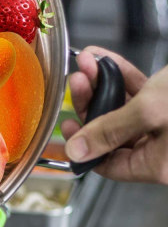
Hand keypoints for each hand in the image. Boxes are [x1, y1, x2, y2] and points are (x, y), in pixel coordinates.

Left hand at [63, 45, 167, 184]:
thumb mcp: (152, 111)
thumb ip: (110, 131)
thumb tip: (76, 152)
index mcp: (161, 165)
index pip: (109, 165)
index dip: (84, 145)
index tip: (67, 124)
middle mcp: (166, 151)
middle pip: (114, 133)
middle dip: (92, 102)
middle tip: (77, 80)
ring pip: (127, 110)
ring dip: (104, 84)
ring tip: (88, 63)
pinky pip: (144, 95)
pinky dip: (125, 78)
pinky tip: (106, 60)